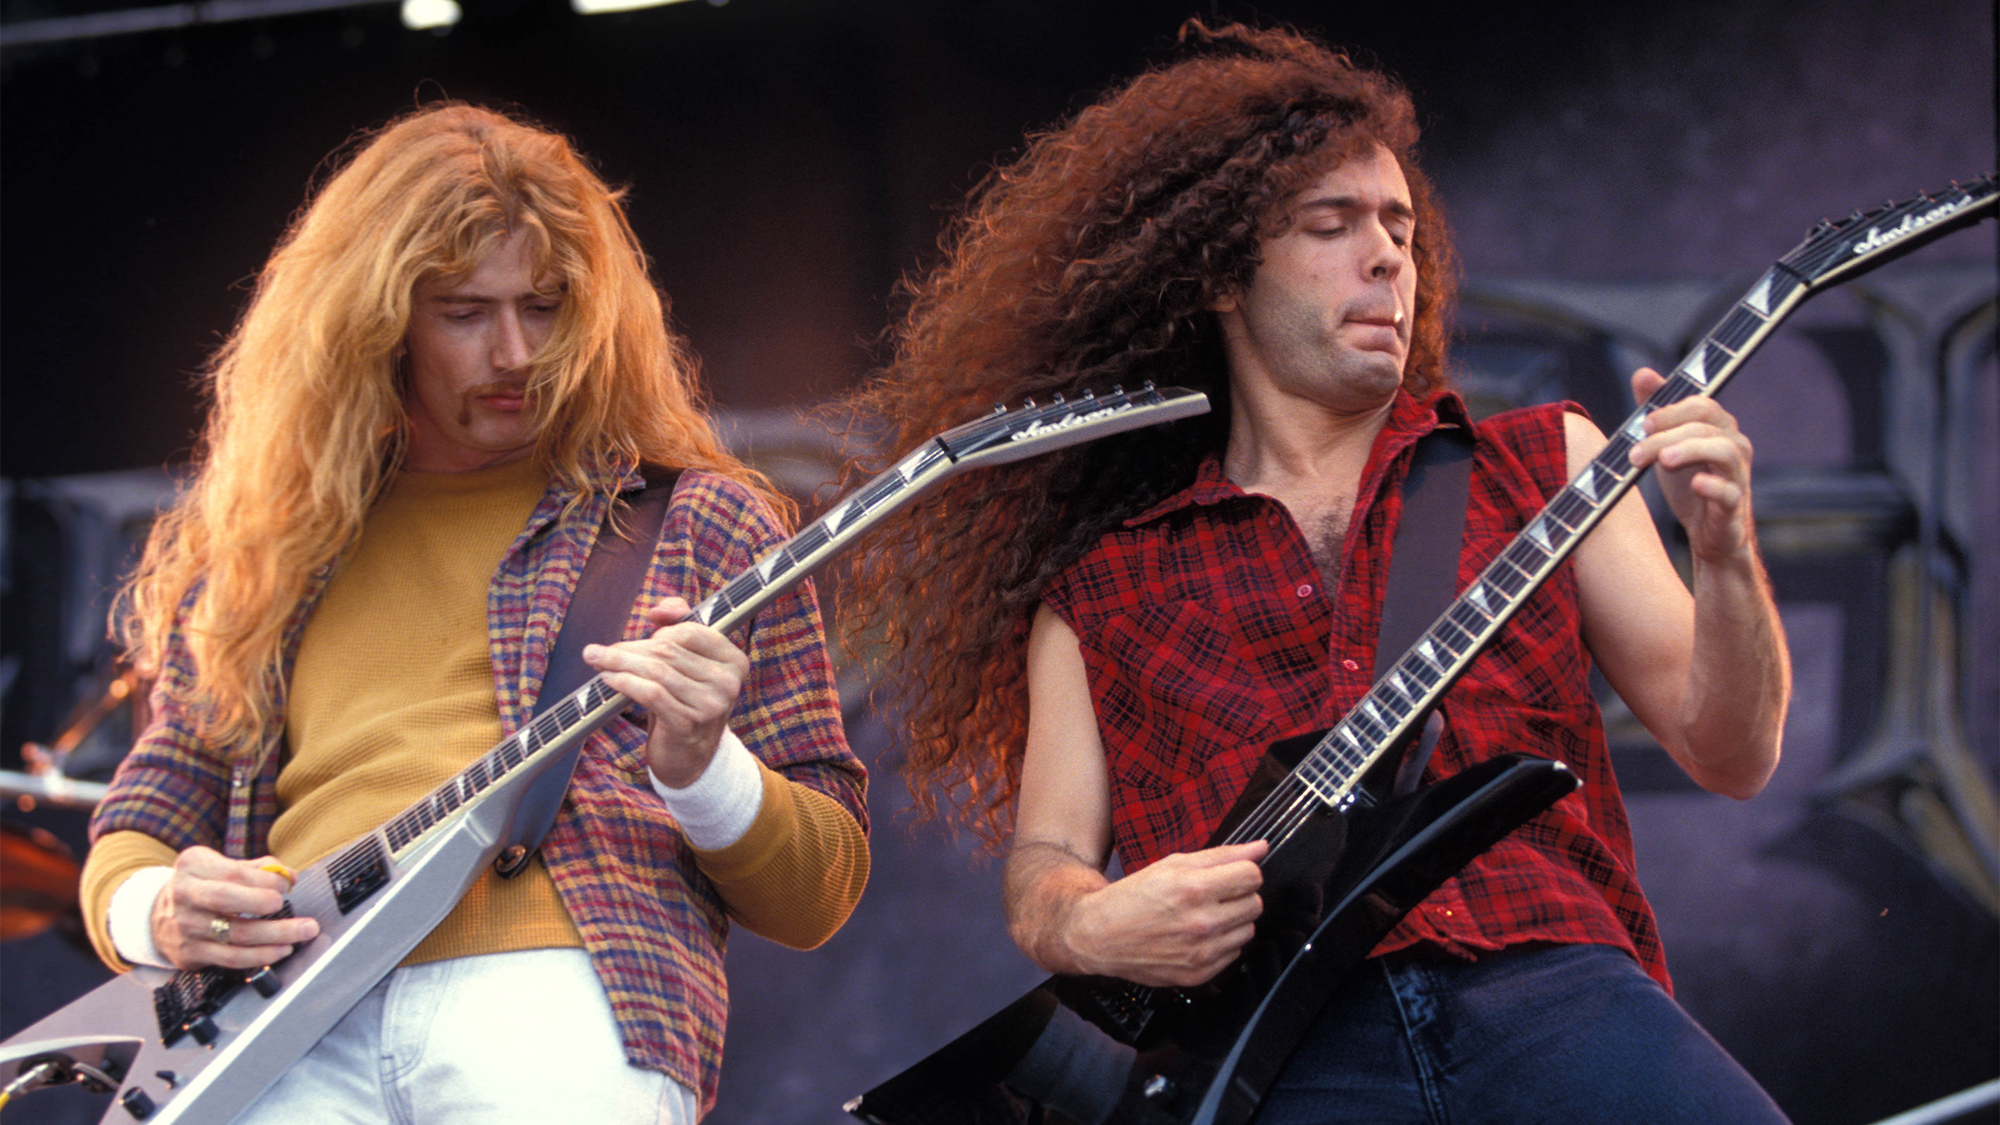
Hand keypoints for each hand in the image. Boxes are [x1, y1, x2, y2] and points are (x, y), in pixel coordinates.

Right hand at [152, 846, 316, 969]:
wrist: (156, 916)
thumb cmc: (202, 886)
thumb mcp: (219, 866)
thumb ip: (256, 868)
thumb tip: (289, 875)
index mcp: (194, 867)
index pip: (233, 872)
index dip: (264, 879)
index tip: (285, 884)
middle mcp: (185, 896)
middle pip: (224, 899)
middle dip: (261, 902)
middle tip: (286, 904)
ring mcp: (187, 927)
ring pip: (234, 934)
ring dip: (275, 935)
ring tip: (303, 931)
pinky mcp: (192, 953)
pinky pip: (231, 958)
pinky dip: (261, 956)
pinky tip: (282, 950)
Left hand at [583, 596, 748, 787]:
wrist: (691, 758)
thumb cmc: (686, 703)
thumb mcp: (690, 665)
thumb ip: (680, 627)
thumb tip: (659, 610)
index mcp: (734, 661)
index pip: (691, 631)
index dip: (659, 630)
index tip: (637, 632)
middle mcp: (728, 682)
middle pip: (668, 650)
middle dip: (629, 648)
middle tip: (600, 651)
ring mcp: (710, 705)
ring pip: (656, 670)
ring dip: (619, 663)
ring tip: (597, 660)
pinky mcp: (688, 725)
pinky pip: (650, 694)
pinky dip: (624, 682)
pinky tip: (608, 679)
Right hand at [1063, 840, 1267, 986]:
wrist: (1099, 935)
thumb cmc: (1134, 896)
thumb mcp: (1173, 864)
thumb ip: (1221, 856)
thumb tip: (1260, 848)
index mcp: (1195, 889)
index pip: (1252, 876)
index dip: (1243, 872)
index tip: (1231, 875)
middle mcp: (1201, 923)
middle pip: (1255, 904)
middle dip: (1239, 896)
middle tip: (1214, 895)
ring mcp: (1201, 952)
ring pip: (1248, 930)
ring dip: (1233, 921)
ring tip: (1205, 916)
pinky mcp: (1199, 974)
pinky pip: (1234, 954)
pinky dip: (1222, 943)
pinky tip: (1198, 936)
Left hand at [1627, 367, 1757, 563]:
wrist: (1709, 532)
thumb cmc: (1689, 482)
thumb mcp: (1668, 444)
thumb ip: (1658, 410)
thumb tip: (1643, 374)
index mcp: (1718, 427)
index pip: (1701, 404)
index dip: (1671, 410)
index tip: (1643, 424)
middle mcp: (1734, 445)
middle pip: (1704, 426)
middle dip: (1666, 435)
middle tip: (1635, 452)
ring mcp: (1737, 475)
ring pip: (1723, 451)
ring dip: (1689, 451)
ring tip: (1663, 460)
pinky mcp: (1734, 505)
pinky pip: (1730, 491)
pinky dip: (1713, 486)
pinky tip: (1696, 484)